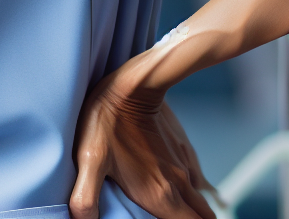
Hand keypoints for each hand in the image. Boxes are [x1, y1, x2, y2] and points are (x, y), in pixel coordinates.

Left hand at [69, 60, 216, 218]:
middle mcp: (180, 185)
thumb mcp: (89, 160)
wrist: (132, 83)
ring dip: (196, 211)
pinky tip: (180, 188)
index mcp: (161, 196)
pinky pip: (198, 178)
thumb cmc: (107, 121)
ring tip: (180, 213)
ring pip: (202, 201)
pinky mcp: (183, 147)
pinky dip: (194, 190)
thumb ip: (86, 199)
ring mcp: (184, 165)